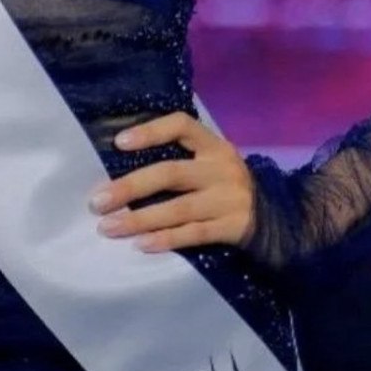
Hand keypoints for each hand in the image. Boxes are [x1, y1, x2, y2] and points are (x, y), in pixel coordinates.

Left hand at [88, 112, 255, 253]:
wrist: (274, 219)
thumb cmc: (223, 185)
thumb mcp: (210, 162)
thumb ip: (179, 158)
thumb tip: (119, 167)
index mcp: (213, 145)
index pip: (181, 126)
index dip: (150, 132)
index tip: (118, 143)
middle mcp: (222, 168)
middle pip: (171, 173)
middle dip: (130, 187)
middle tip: (97, 201)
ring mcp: (228, 199)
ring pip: (178, 208)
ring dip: (139, 219)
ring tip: (108, 227)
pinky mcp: (232, 227)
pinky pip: (194, 234)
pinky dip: (166, 240)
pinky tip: (141, 245)